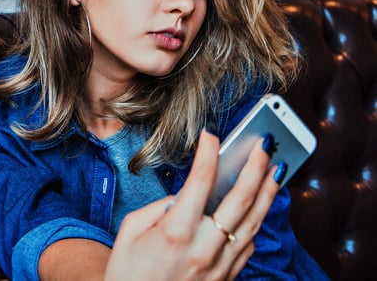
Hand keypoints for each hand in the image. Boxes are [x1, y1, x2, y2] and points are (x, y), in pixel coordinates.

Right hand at [104, 129, 280, 280]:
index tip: (211, 136)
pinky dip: (257, 220)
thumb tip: (185, 195)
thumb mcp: (131, 231)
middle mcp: (204, 248)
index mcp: (176, 233)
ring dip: (268, 192)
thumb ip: (159, 208)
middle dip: (254, 166)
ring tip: (275, 168)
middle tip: (263, 144)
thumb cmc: (129, 272)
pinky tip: (259, 205)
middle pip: (240, 199)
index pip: (200, 182)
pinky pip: (249, 244)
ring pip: (254, 221)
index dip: (208, 154)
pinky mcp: (227, 277)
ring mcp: (220, 265)